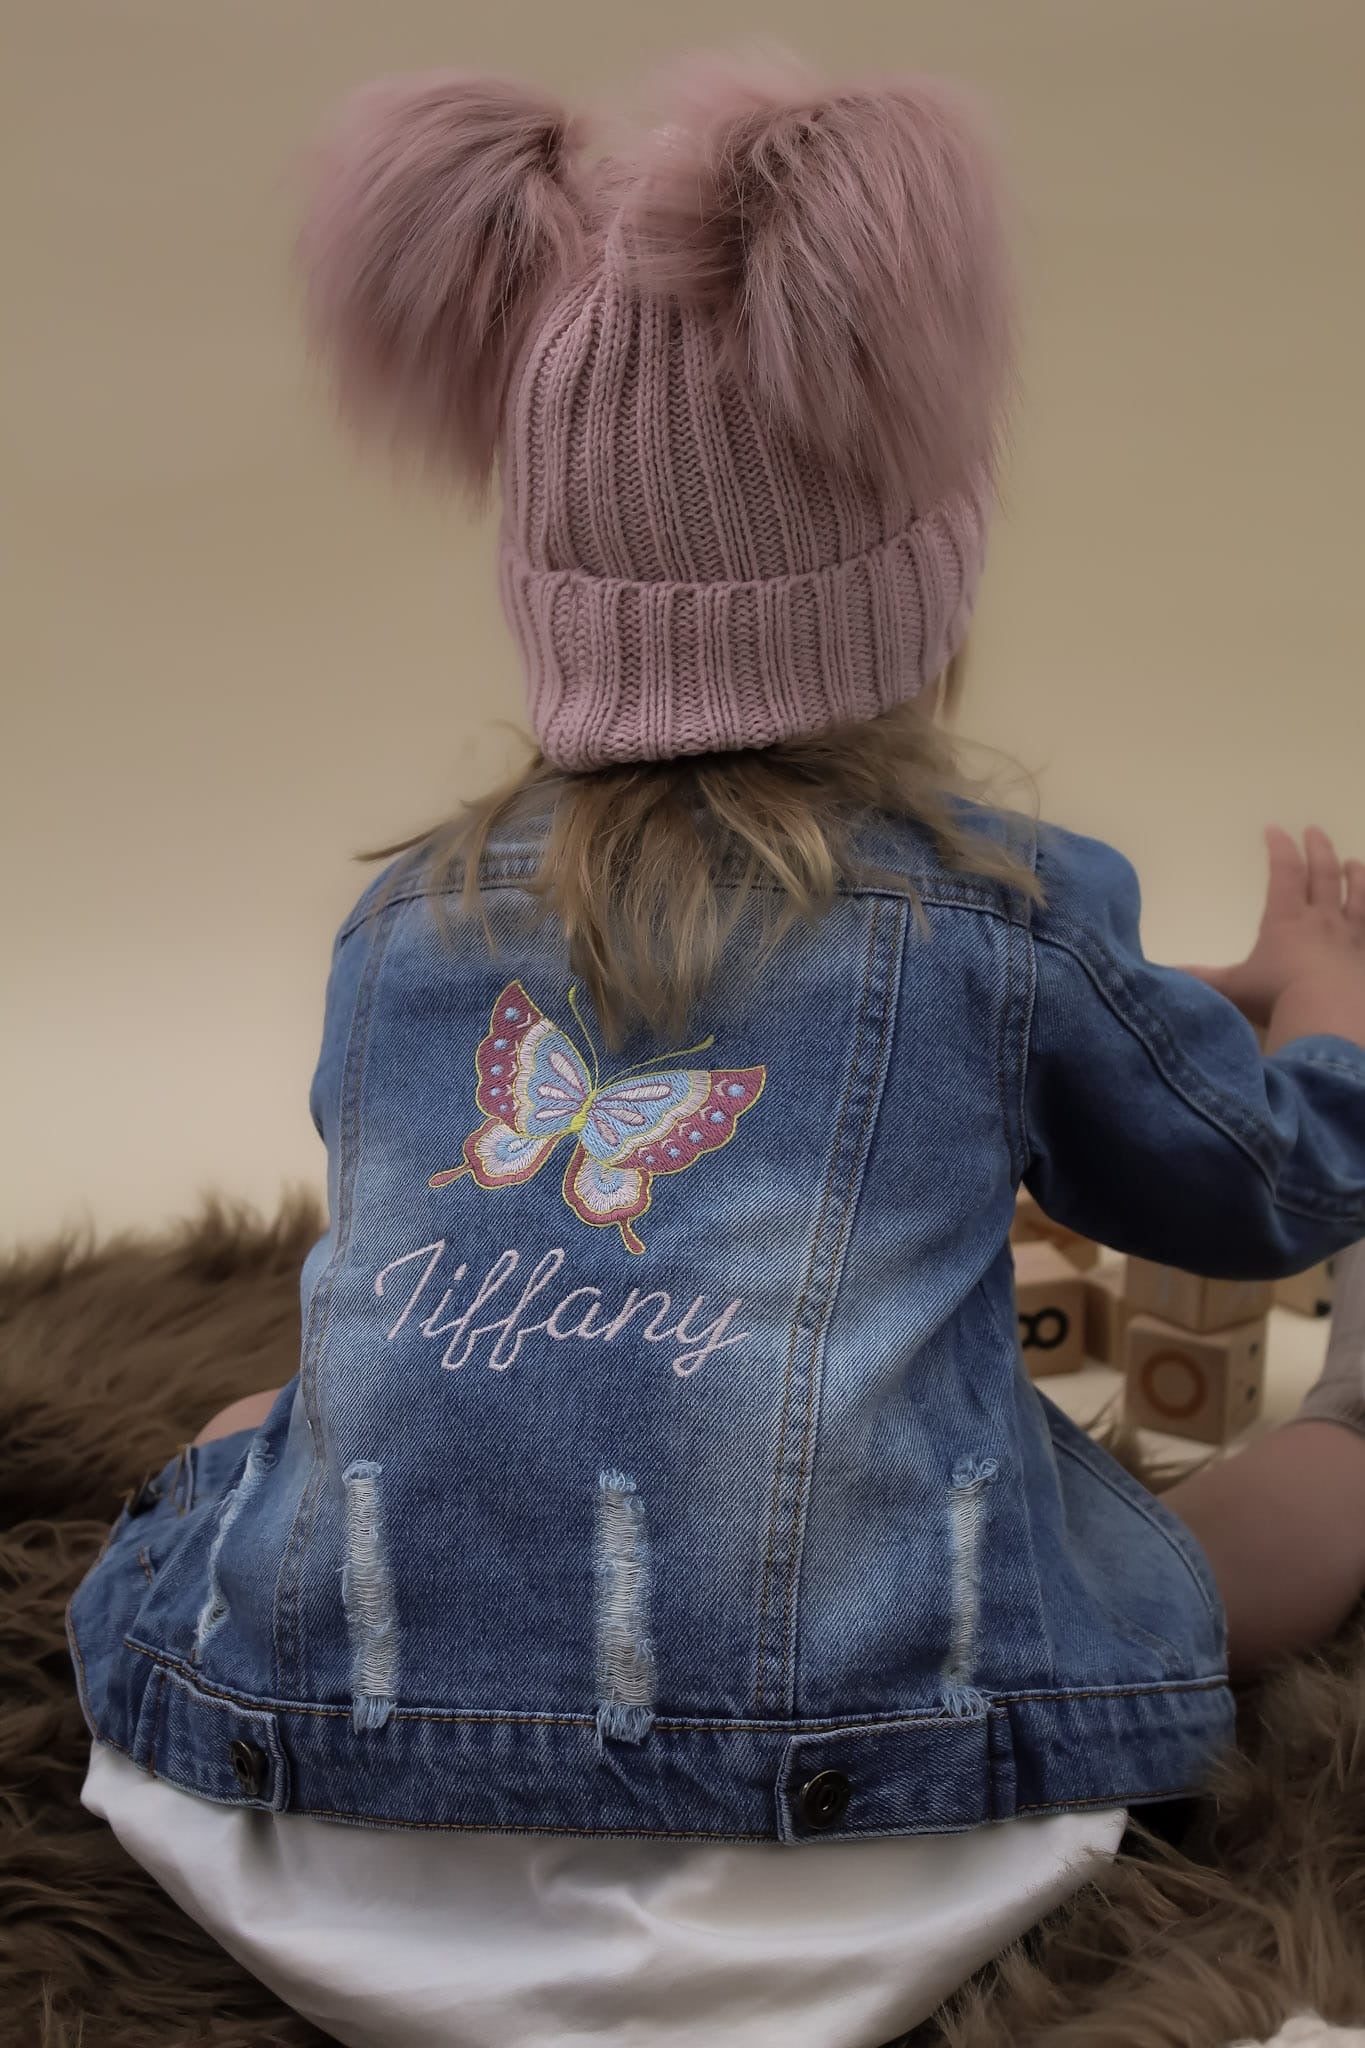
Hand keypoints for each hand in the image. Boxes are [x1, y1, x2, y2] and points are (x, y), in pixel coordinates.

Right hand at [1186, 827, 1364, 1031]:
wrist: (1331, 1021)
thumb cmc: (1277, 999)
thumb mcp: (1232, 988)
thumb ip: (1200, 979)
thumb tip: (1161, 974)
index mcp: (1287, 920)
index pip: (1284, 872)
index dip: (1279, 848)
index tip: (1274, 830)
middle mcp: (1323, 922)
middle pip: (1324, 875)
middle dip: (1319, 850)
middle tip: (1315, 831)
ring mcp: (1352, 940)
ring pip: (1358, 898)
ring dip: (1356, 878)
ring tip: (1356, 863)